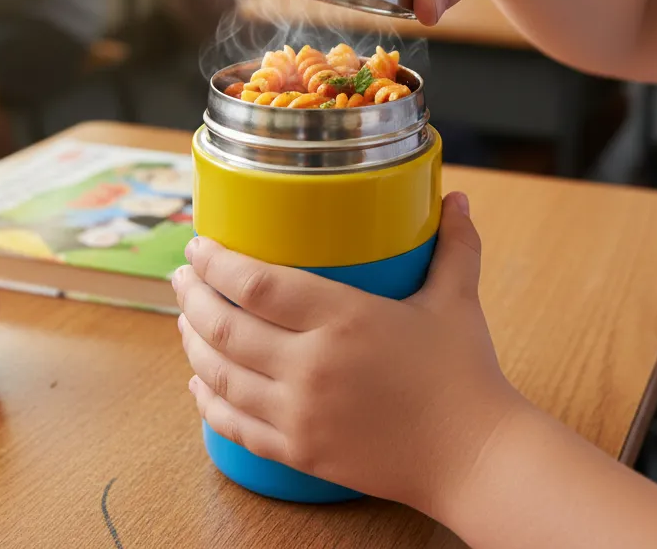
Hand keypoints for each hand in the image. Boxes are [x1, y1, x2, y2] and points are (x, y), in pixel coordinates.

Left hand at [173, 194, 522, 515]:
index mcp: (344, 318)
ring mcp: (300, 415)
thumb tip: (457, 199)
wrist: (474, 458)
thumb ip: (454, 245)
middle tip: (182, 277)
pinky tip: (199, 386)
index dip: (217, 262)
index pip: (257, 284)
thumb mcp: (457, 300)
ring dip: (193, 344)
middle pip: (226, 328)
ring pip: (220, 376)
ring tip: (185, 320)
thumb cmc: (465, 375)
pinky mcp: (299, 453)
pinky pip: (235, 426)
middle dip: (192, 298)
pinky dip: (208, 402)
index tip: (198, 245)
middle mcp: (311, 366)